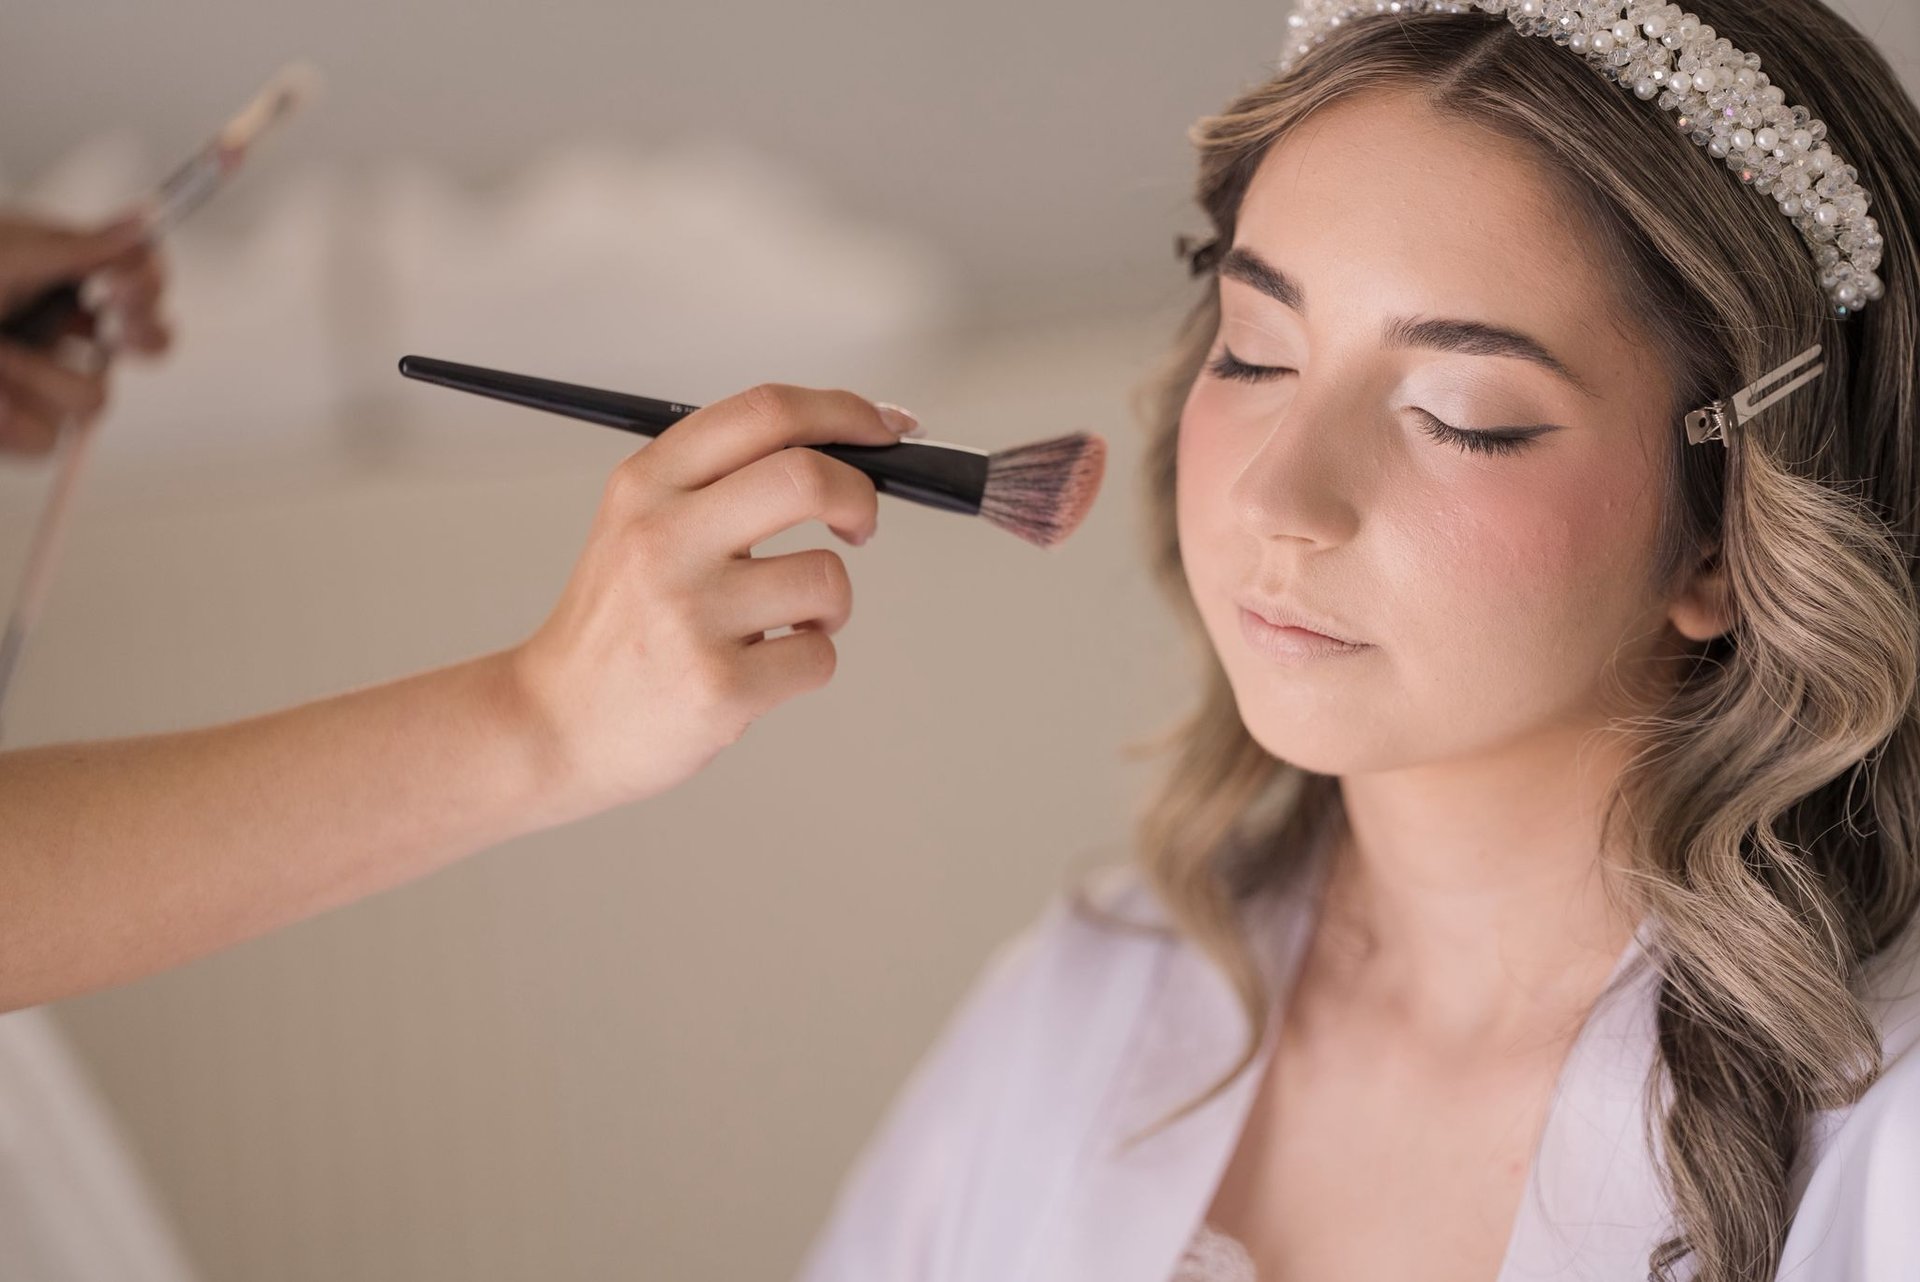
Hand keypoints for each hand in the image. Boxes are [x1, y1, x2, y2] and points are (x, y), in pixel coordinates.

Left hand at [0, 211, 171, 455]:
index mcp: (61, 275)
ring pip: (92, 401)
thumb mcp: (2, 255)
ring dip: (36, 376)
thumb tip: (147, 220)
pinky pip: (42, 440)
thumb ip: (78, 245)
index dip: (148, 288)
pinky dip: (8, 421)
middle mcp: (61, 328)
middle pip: (147, 345)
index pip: (139, 279)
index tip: (123, 291)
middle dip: (135, 338)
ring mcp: (41, 381)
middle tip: (113, 326)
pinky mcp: (16, 427)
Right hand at [504, 383, 919, 819]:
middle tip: (861, 522)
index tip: (883, 428)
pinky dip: (811, 659)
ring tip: (793, 619)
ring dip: (833, 602)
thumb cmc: (616, 625)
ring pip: (827, 575)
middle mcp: (664, 538)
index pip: (764, 412)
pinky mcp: (719, 685)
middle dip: (861, 497)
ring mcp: (691, 614)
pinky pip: (819, 655)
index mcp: (647, 484)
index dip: (843, 411)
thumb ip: (720, 483)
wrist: (553, 723)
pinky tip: (767, 666)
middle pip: (807, 475)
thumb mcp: (638, 525)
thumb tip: (842, 449)